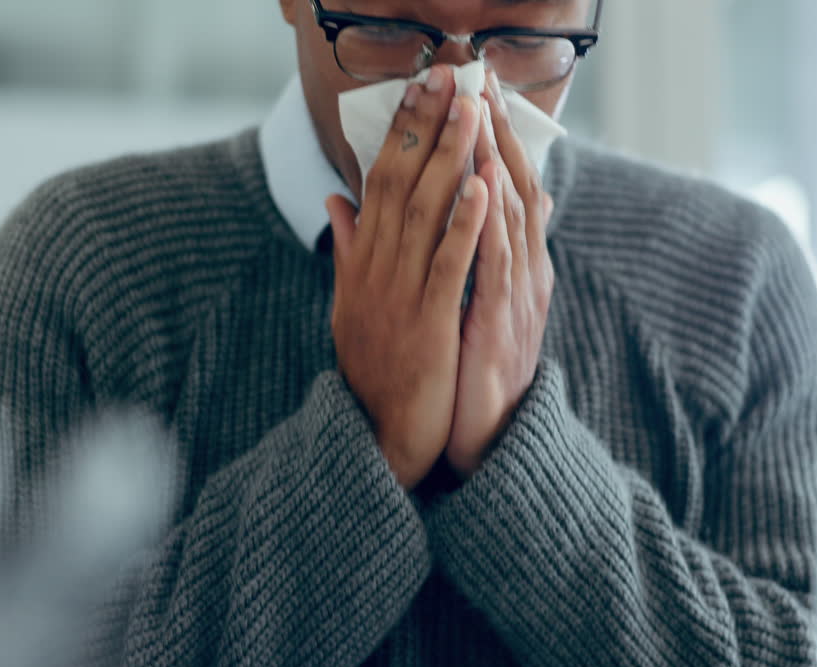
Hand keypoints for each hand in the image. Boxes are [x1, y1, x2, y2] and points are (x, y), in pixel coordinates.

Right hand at [328, 67, 487, 490]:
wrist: (379, 438)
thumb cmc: (373, 370)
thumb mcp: (349, 304)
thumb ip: (347, 251)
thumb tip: (337, 201)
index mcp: (361, 263)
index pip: (380, 183)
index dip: (400, 132)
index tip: (419, 88)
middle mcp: (374, 271)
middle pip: (399, 185)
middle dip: (424, 128)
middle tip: (447, 77)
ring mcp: (399, 296)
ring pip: (424, 215)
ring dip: (448, 160)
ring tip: (469, 113)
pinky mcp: (427, 324)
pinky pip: (447, 266)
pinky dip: (463, 224)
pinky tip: (479, 186)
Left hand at [445, 70, 555, 476]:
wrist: (490, 437)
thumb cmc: (482, 368)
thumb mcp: (486, 304)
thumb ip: (490, 257)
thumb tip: (495, 215)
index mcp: (517, 267)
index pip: (509, 191)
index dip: (496, 141)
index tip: (479, 94)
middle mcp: (526, 274)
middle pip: (517, 193)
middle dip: (499, 138)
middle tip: (483, 85)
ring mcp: (517, 298)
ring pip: (511, 221)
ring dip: (497, 169)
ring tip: (481, 120)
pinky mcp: (500, 324)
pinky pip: (497, 266)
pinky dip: (490, 225)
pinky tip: (481, 191)